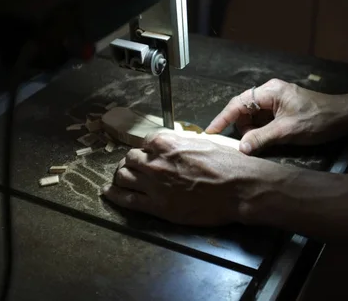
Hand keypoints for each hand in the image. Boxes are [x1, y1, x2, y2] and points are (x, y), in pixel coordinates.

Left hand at [101, 132, 281, 225]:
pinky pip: (126, 199)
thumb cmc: (228, 164)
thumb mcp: (205, 143)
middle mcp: (156, 161)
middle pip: (130, 158)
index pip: (145, 141)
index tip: (148, 153)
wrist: (238, 188)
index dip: (146, 148)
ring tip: (122, 179)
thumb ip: (184, 144)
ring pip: (123, 176)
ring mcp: (154, 184)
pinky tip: (109, 193)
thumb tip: (178, 145)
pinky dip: (114, 195)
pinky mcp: (157, 205)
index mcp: (168, 143)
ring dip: (122, 175)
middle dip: (131, 161)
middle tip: (135, 167)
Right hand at [206, 79, 347, 154]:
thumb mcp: (288, 131)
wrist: (346, 116)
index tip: (209, 133)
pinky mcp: (284, 109)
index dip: (222, 119)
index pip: (237, 103)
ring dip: (252, 131)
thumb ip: (262, 138)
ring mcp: (277, 100)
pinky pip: (265, 120)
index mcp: (269, 91)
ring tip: (256, 146)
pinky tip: (264, 143)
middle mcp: (270, 92)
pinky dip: (261, 131)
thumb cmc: (318, 119)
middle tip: (241, 146)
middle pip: (244, 109)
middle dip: (240, 128)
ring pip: (254, 116)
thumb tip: (240, 148)